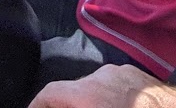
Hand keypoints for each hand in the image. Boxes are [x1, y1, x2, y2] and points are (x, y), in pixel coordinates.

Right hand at [28, 65, 175, 107]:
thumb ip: (75, 105)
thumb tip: (62, 103)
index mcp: (88, 93)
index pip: (50, 93)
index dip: (37, 105)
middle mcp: (102, 76)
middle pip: (72, 91)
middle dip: (66, 106)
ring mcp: (122, 72)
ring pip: (94, 88)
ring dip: (89, 102)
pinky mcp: (138, 74)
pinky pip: (114, 85)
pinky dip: (107, 98)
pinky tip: (115, 107)